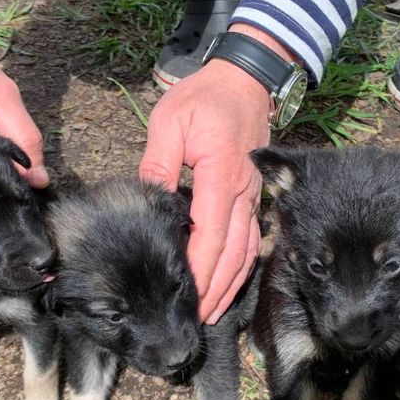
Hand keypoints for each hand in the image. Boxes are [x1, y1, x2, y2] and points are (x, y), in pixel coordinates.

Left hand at [139, 59, 268, 322]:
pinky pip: (251, 241)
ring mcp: (252, 198)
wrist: (247, 79)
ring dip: (230, 286)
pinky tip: (229, 285)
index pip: (210, 235)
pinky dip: (241, 268)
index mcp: (219, 176)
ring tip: (212, 313)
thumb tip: (144, 201)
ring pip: (245, 252)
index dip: (199, 271)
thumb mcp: (170, 122)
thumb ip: (157, 164)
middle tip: (195, 320)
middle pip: (231, 254)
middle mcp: (241, 194)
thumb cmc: (204, 98)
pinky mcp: (254, 198)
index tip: (186, 298)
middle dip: (215, 291)